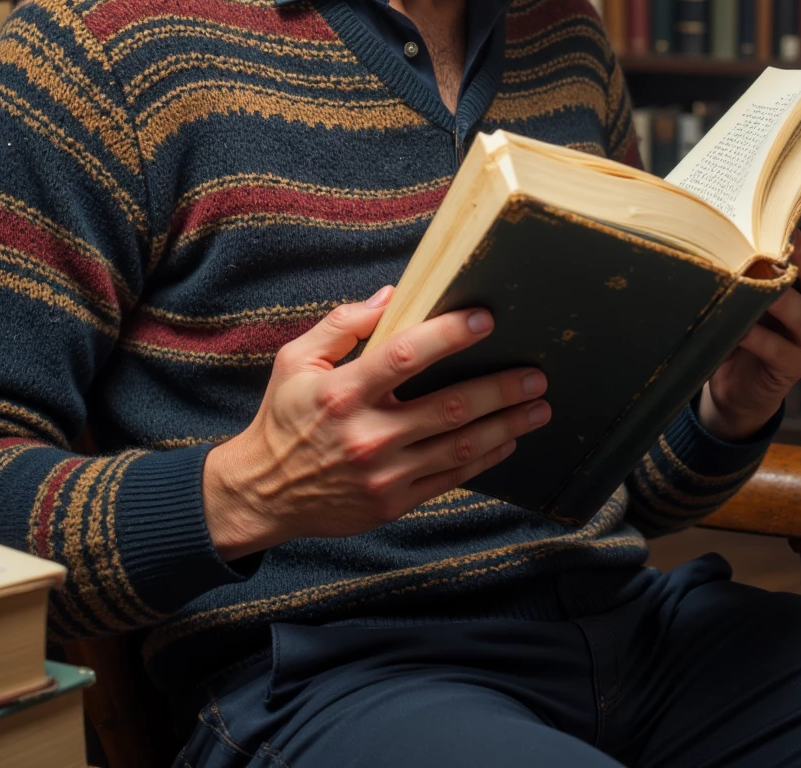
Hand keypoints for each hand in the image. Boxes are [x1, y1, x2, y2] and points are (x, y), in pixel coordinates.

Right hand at [201, 286, 550, 559]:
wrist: (262, 493)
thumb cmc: (283, 418)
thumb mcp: (296, 360)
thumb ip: (342, 326)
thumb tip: (390, 297)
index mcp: (342, 393)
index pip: (405, 356)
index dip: (448, 336)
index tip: (484, 320)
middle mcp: (368, 435)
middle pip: (448, 407)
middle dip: (499, 389)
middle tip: (535, 374)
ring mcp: (384, 474)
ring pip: (459, 447)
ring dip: (505, 425)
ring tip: (538, 407)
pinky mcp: (393, 503)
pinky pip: (450, 479)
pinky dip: (484, 459)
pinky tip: (507, 440)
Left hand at [698, 175, 800, 441]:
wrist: (734, 385)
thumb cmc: (735, 320)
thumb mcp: (740, 283)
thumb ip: (737, 252)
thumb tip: (703, 203)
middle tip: (782, 235)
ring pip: (800, 307)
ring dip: (775, 293)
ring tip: (752, 279)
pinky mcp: (794, 363)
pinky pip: (775, 346)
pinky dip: (754, 335)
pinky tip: (735, 329)